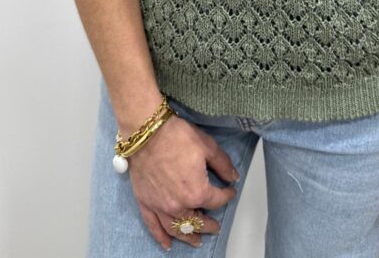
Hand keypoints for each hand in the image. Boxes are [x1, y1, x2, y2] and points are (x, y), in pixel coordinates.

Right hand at [126, 113, 239, 250]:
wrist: (147, 132)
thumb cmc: (177, 136)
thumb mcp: (208, 146)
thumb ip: (223, 164)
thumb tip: (233, 177)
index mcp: (197, 192)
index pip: (217, 200)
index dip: (227, 195)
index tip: (230, 191)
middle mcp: (179, 205)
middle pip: (198, 222)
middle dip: (209, 224)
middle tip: (216, 226)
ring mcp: (160, 207)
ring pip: (176, 229)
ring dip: (188, 237)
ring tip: (196, 241)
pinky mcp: (145, 203)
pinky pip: (153, 226)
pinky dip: (161, 237)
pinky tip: (167, 244)